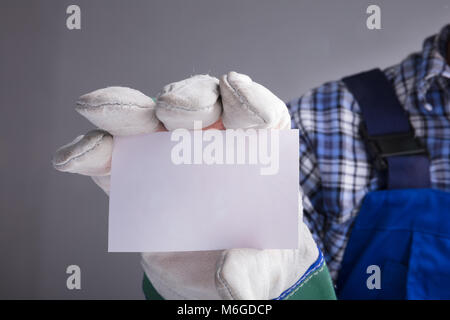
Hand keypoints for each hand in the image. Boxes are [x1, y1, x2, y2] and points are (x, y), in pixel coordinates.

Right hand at [53, 72, 321, 298]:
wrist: (216, 278)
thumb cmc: (251, 261)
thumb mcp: (263, 271)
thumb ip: (254, 271)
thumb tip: (230, 274)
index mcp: (258, 160)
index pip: (262, 116)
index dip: (250, 101)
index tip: (235, 94)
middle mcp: (215, 148)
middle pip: (204, 107)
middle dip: (188, 100)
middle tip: (171, 110)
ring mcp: (173, 159)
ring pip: (151, 122)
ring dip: (127, 112)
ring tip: (99, 111)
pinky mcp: (138, 178)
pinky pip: (114, 159)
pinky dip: (93, 153)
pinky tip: (73, 157)